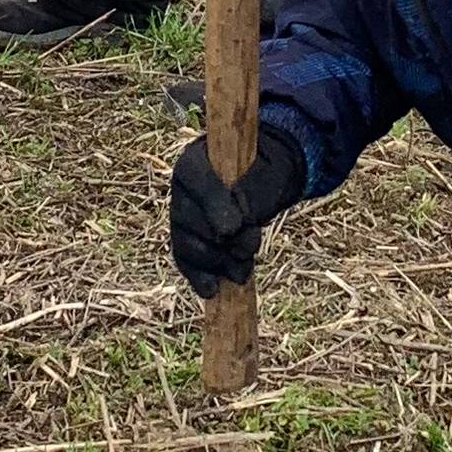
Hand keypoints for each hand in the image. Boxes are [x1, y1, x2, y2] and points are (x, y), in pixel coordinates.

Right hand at [168, 129, 304, 299]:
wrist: (265, 182)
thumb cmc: (267, 172)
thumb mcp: (271, 173)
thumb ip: (256, 191)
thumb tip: (241, 221)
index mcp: (195, 161)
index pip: (197, 182)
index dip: (213, 207)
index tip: (234, 228)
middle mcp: (181, 190)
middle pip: (189, 221)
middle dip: (222, 241)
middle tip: (250, 246)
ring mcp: (180, 218)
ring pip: (186, 246)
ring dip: (217, 262)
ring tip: (243, 267)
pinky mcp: (186, 243)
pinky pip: (185, 262)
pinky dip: (200, 277)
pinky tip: (212, 290)